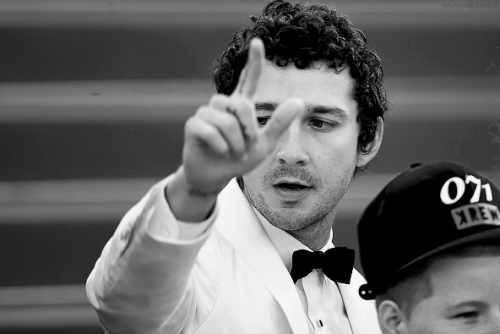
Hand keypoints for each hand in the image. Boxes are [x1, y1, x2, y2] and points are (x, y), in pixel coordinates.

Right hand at [181, 38, 303, 195]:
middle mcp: (223, 104)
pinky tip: (220, 152)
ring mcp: (205, 113)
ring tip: (232, 152)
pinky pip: (210, 132)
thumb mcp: (264, 145)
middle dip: (249, 131)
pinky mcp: (193, 125)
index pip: (248, 80)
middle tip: (246, 147)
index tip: (257, 42)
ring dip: (235, 144)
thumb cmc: (239, 158)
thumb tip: (299, 101)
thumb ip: (279, 125)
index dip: (254, 62)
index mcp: (240, 105)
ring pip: (226, 122)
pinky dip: (221, 147)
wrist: (215, 176)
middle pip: (242, 105)